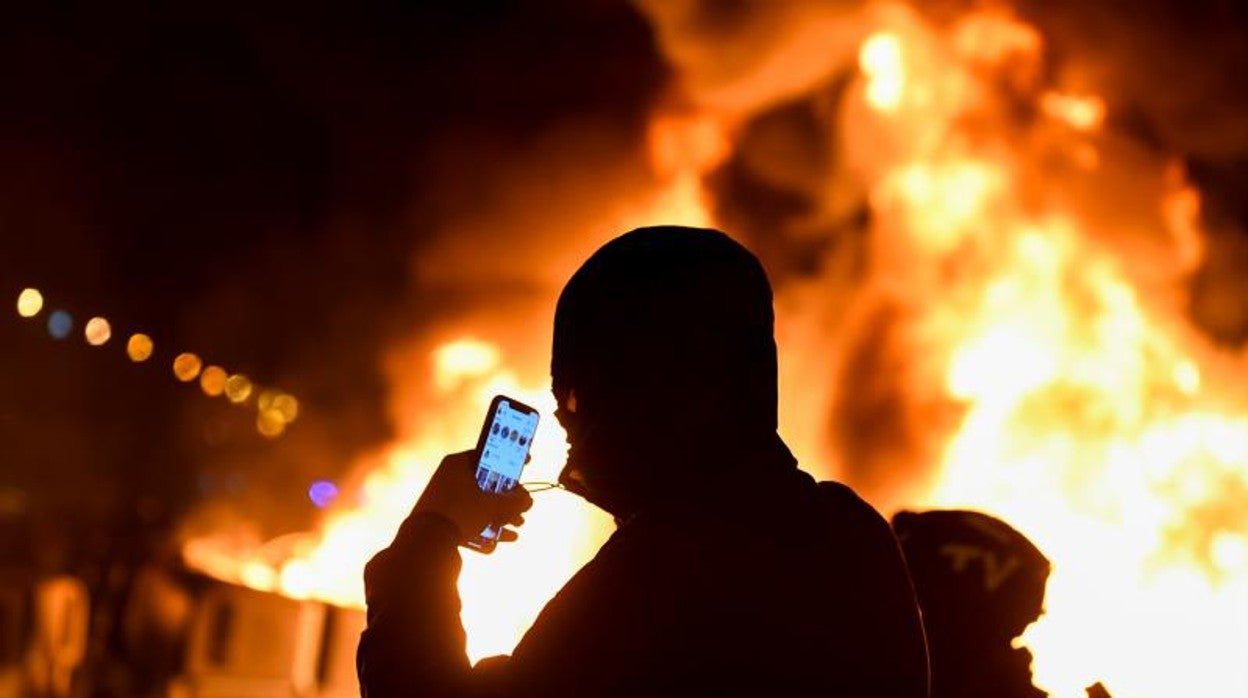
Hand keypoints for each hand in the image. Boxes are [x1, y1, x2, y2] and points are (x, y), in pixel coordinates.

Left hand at [412, 451, 532, 544]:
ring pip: (480, 503)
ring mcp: (444, 498)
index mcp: (459, 463)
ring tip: (517, 525)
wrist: (426, 540)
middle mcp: (450, 477)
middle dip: (508, 497)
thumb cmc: (460, 513)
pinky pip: (469, 518)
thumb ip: (513, 501)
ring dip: (501, 514)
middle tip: (523, 506)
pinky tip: (504, 539)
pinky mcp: (442, 517)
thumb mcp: (492, 505)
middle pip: (487, 482)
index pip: (489, 453)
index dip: (510, 459)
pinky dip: (485, 527)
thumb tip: (527, 500)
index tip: (526, 461)